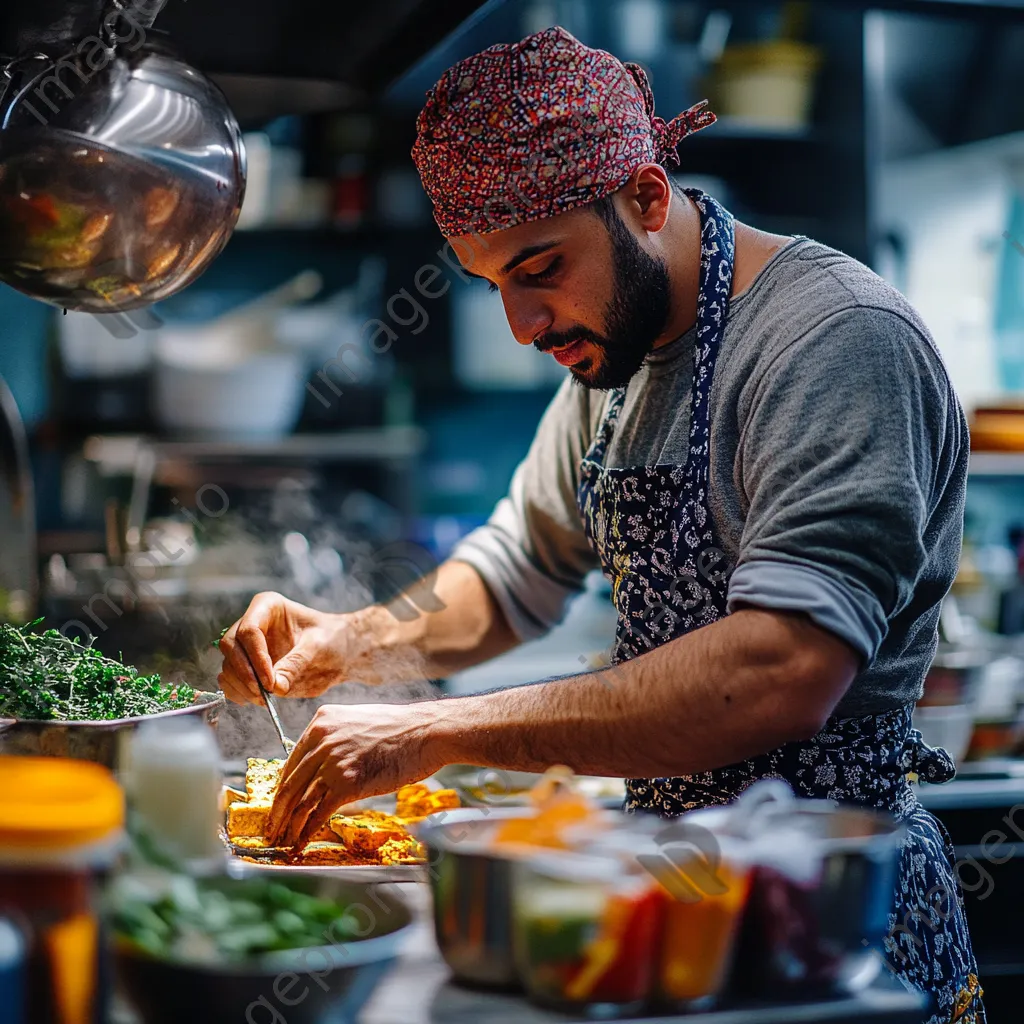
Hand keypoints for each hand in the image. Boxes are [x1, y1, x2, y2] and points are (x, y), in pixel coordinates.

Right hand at [217, 593, 364, 703]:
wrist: (338, 651)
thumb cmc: (332, 639)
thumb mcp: (319, 647)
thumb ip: (296, 664)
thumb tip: (275, 687)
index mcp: (267, 606)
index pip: (249, 630)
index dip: (256, 658)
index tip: (270, 681)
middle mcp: (251, 623)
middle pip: (231, 647)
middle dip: (244, 673)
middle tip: (263, 693)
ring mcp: (246, 646)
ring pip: (228, 666)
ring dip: (241, 686)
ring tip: (264, 700)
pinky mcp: (246, 666)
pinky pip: (230, 681)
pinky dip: (239, 693)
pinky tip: (257, 700)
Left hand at [265, 702, 445, 848]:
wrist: (427, 732)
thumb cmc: (401, 729)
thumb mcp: (358, 723)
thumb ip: (335, 740)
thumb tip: (322, 768)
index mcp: (322, 722)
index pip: (292, 761)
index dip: (282, 788)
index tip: (278, 804)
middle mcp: (322, 740)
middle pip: (289, 784)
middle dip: (277, 812)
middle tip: (271, 829)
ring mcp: (332, 762)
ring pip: (300, 801)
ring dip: (288, 826)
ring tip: (282, 841)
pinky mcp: (346, 783)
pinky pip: (318, 813)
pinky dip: (306, 832)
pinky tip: (302, 843)